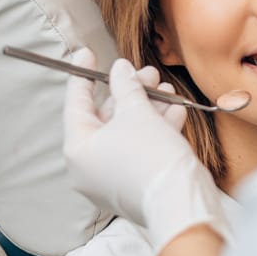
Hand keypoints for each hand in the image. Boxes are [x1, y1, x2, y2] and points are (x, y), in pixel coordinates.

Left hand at [63, 49, 230, 252]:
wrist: (180, 202)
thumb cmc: (152, 156)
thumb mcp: (138, 112)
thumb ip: (126, 87)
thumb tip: (121, 70)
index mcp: (78, 149)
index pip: (76, 104)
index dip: (83, 75)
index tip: (86, 53)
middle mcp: (88, 167)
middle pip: (106, 118)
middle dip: (130, 92)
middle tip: (147, 73)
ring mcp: (111, 179)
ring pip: (127, 134)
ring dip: (148, 108)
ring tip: (166, 89)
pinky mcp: (133, 186)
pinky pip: (140, 151)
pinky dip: (155, 131)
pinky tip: (175, 111)